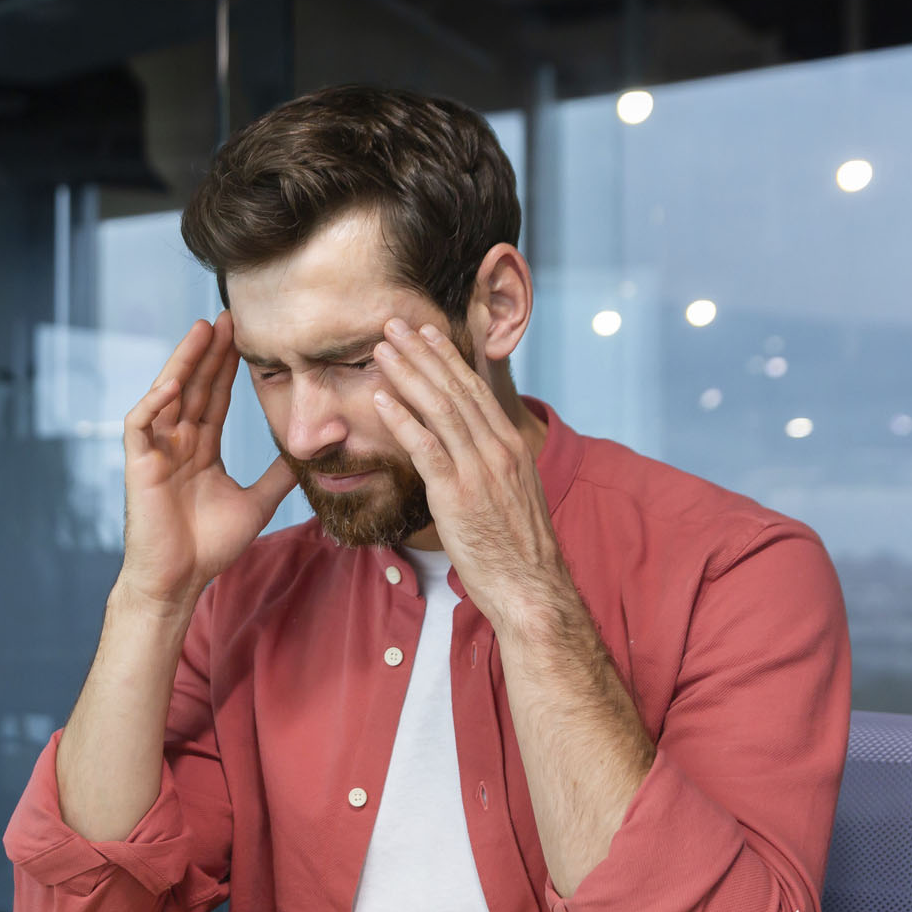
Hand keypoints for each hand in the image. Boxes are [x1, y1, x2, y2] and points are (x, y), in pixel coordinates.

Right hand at [116, 313, 297, 608]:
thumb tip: (312, 452)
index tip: (246, 336)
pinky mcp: (138, 464)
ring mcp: (156, 451)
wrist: (180, 581)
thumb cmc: (209, 548)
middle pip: (195, 387)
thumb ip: (279, 475)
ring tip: (203, 330)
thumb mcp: (257, 503)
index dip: (228, 367)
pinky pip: (141, 423)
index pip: (215, 397)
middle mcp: (176, 443)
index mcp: (200, 449)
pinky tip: (174, 383)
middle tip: (229, 316)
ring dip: (184, 362)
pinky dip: (155, 402)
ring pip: (169, 395)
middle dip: (210, 352)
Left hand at [369, 317, 565, 632]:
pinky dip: (402, 420)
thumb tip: (469, 451)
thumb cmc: (516, 548)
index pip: (475, 390)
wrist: (530, 586)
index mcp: (510, 446)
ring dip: (407, 374)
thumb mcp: (512, 495)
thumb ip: (491, 466)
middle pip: (455, 389)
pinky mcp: (458, 495)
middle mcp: (497, 450)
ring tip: (382, 350)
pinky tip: (380, 400)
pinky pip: (426, 448)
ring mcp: (479, 470)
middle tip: (394, 324)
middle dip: (422, 353)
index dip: (447, 358)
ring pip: (439, 409)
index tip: (425, 333)